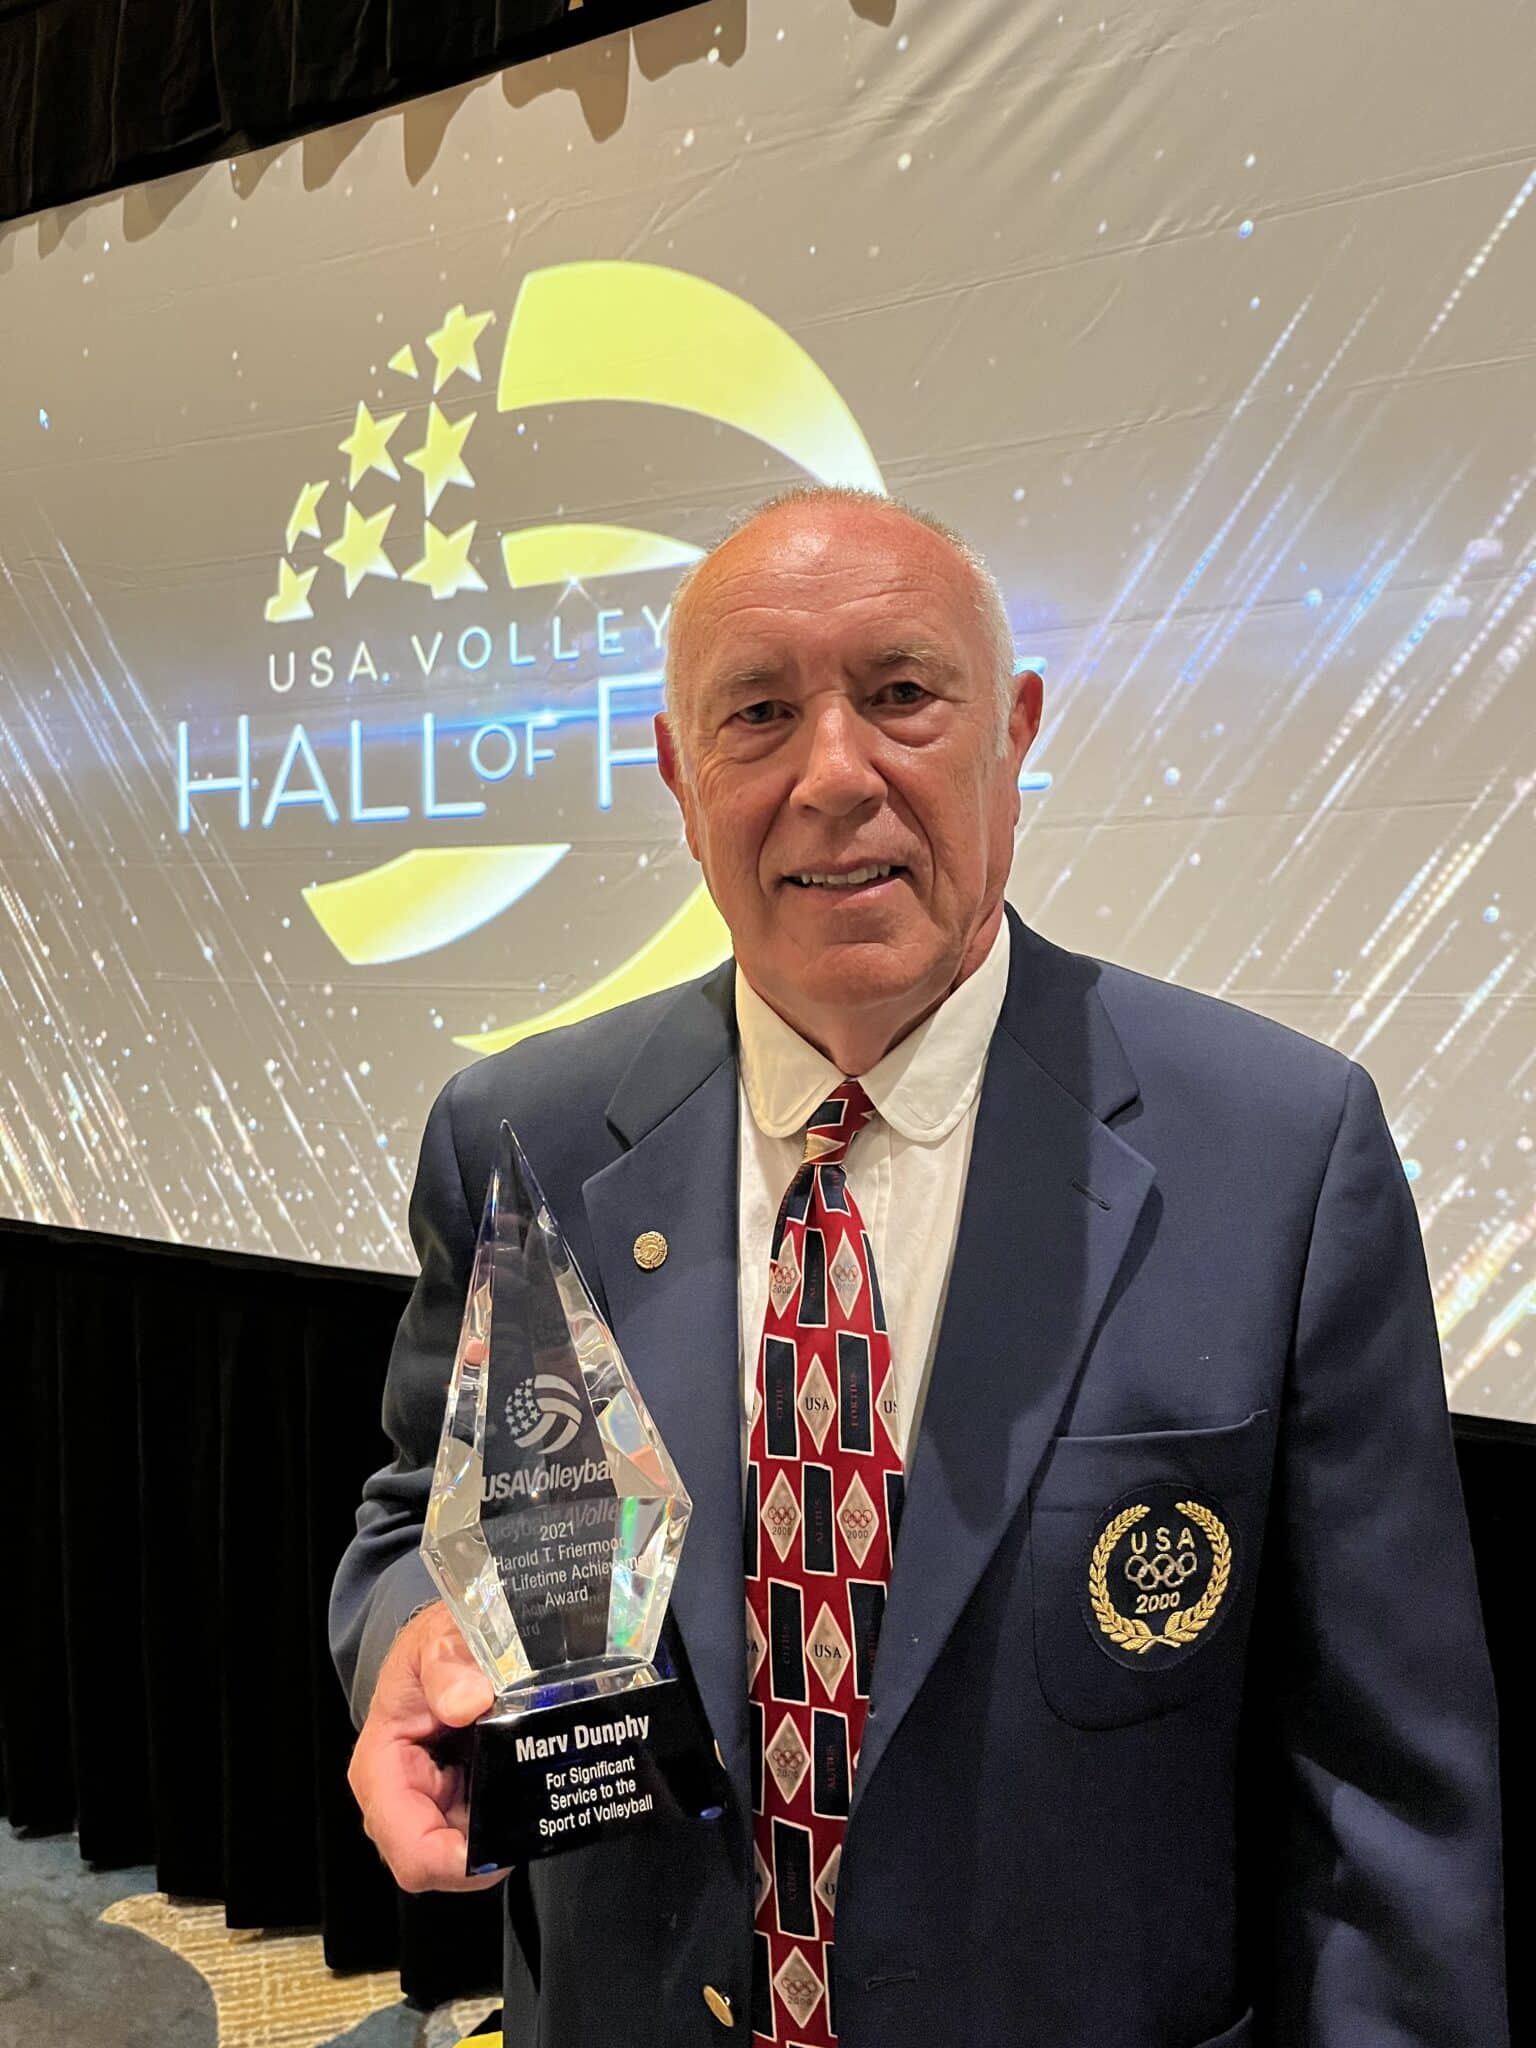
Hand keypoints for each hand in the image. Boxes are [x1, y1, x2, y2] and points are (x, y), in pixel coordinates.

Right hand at [346, 1600, 508, 1892]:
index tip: (499, 1849)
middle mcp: (399, 1801)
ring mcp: (428, 1806)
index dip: (454, 1862)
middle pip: (440, 1863)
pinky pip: (482, 1832)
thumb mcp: (437, 1640)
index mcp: (380, 1771)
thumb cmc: (429, 1650)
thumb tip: (466, 1702)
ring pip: (466, 1854)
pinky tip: (525, 1792)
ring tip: (531, 1797)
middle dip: (486, 1851)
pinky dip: (506, 1820)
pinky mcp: (455, 1804)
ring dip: (500, 1835)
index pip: (410, 1847)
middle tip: (530, 1819)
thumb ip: (448, 1665)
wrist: (443, 1646)